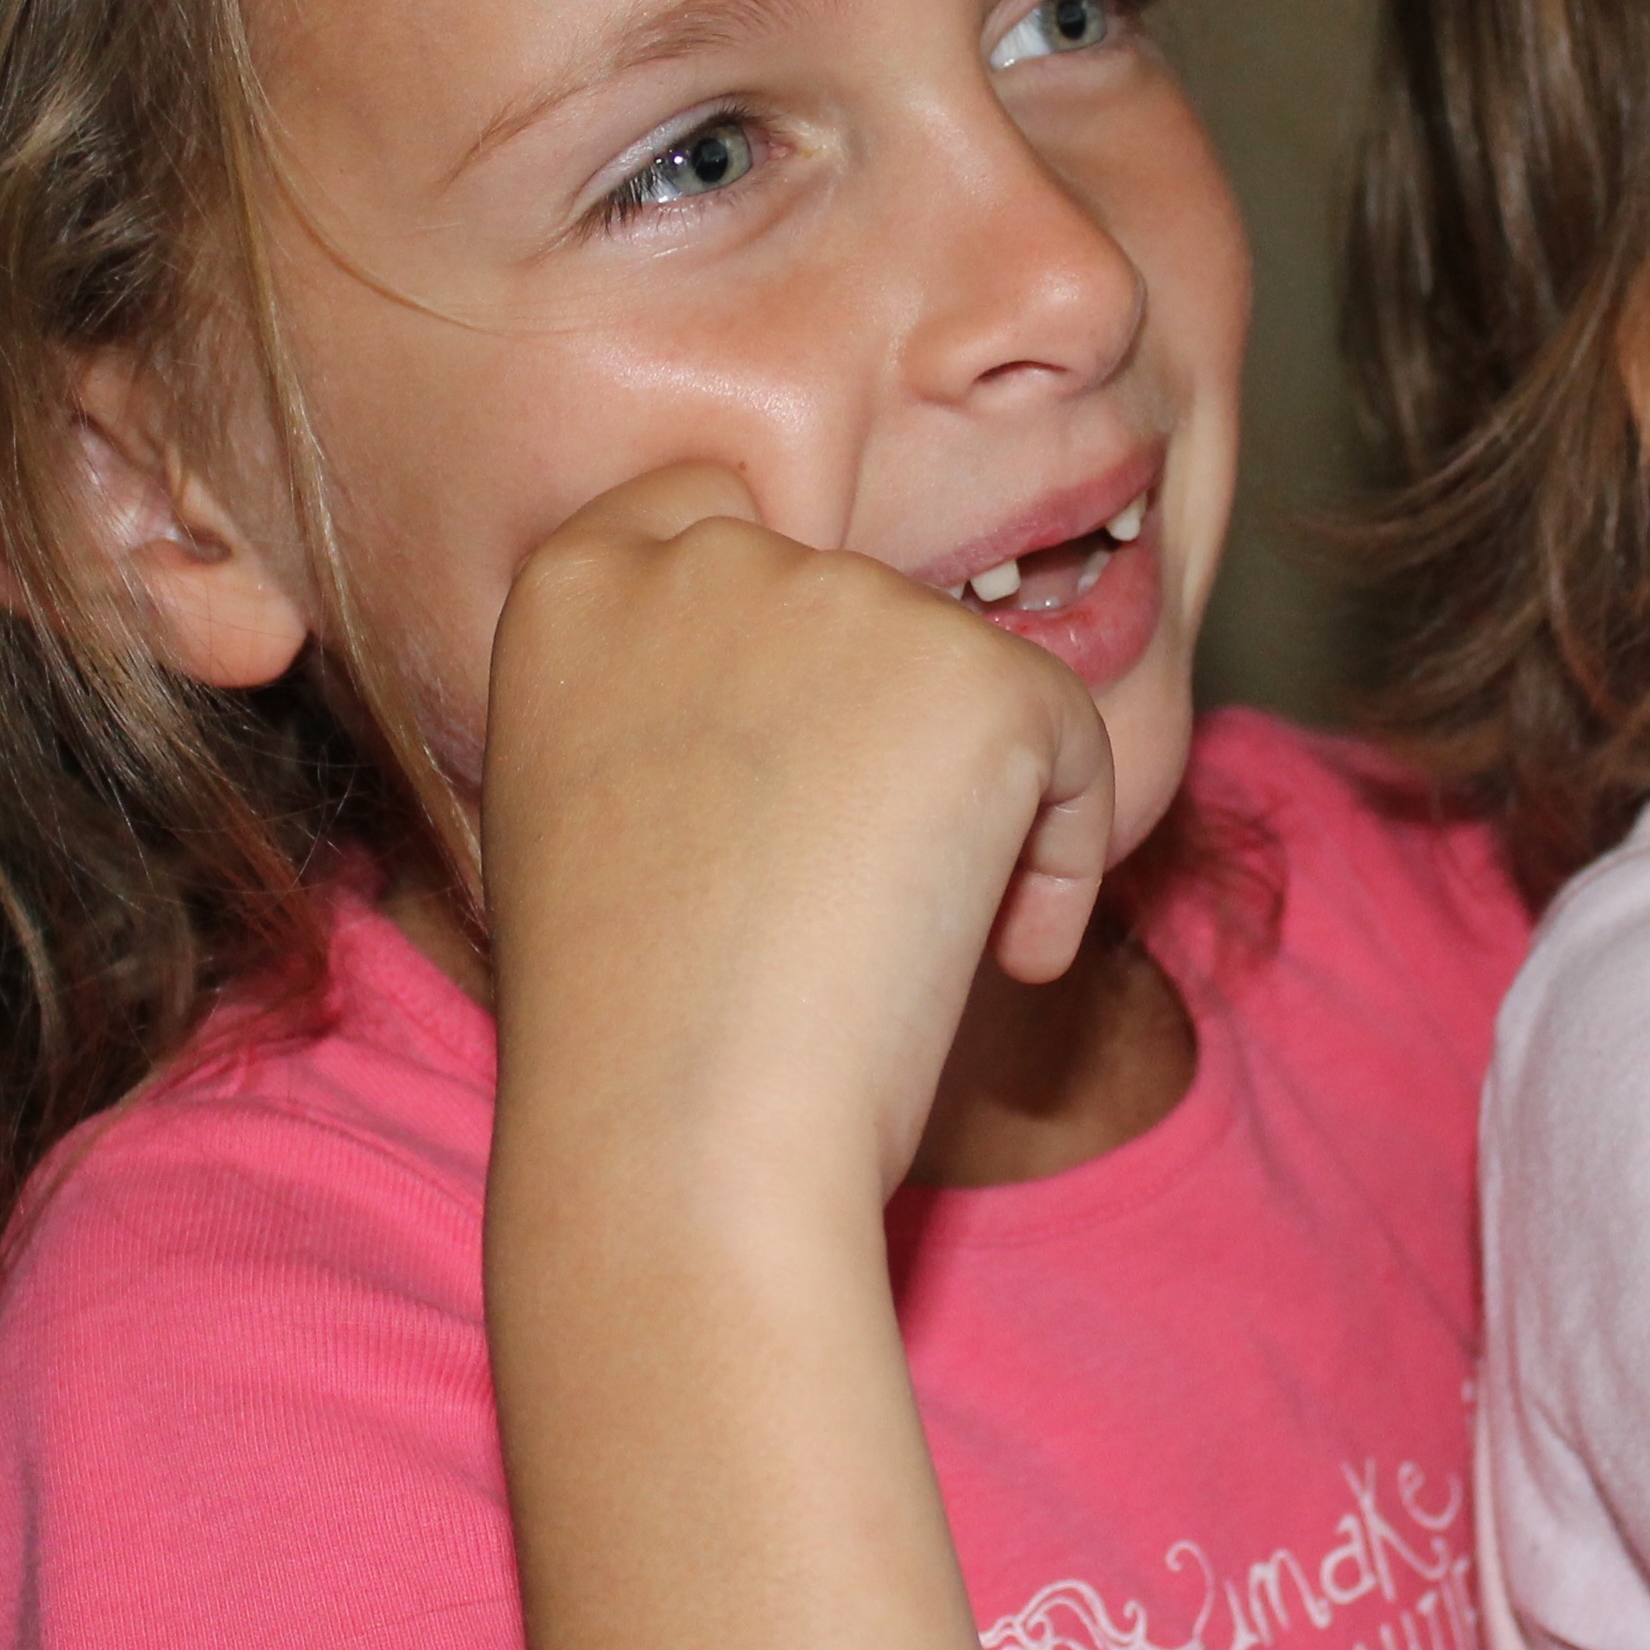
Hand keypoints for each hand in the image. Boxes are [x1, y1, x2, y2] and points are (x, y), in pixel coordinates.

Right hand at [481, 462, 1116, 1205]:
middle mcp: (706, 560)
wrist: (677, 1137)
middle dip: (883, 742)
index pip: (708, 513)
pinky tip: (1002, 962)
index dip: (780, 644)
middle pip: (859, 607)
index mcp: (576, 586)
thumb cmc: (627, 1030)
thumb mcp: (592, 816)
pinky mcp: (972, 677)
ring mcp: (842, 603)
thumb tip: (829, 716)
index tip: (790, 774)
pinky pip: (1074, 742)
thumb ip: (676, 713)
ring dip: (974, 806)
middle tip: (848, 901)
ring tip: (906, 950)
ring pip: (970, 679)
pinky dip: (1063, 857)